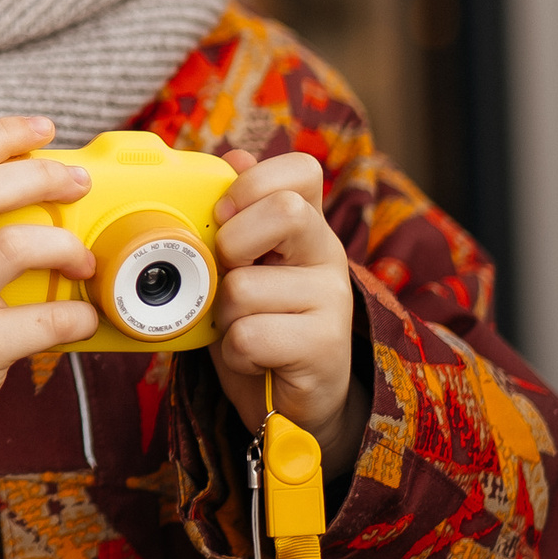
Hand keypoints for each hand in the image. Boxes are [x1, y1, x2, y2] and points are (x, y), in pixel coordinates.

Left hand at [208, 150, 365, 478]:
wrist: (290, 401)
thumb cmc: (259, 325)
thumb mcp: (240, 266)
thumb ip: (236, 216)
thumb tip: (235, 157)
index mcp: (305, 225)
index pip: (300, 170)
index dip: (253, 182)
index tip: (224, 214)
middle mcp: (327, 254)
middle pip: (285, 211)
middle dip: (232, 244)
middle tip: (227, 275)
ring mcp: (333, 300)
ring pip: (246, 286)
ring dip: (224, 315)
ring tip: (242, 328)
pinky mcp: (326, 346)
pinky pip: (250, 335)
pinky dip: (235, 351)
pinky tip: (253, 357)